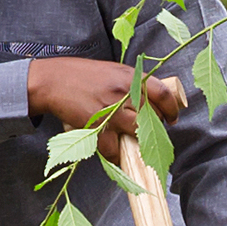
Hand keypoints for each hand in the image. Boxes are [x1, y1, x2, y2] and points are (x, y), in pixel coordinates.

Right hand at [25, 56, 189, 159]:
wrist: (54, 81)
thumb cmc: (82, 75)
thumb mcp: (113, 71)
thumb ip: (132, 83)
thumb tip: (151, 99)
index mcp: (130, 76)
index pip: (162, 94)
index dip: (172, 109)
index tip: (172, 118)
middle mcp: (123, 92)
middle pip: (151, 116)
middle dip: (154, 127)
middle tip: (152, 132)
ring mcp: (110, 110)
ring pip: (136, 133)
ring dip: (138, 142)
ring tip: (134, 143)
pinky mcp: (96, 125)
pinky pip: (112, 147)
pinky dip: (115, 154)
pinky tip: (115, 153)